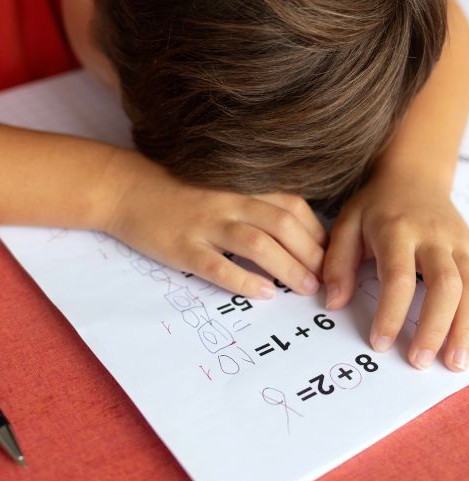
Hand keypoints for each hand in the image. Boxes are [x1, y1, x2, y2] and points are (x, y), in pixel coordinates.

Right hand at [101, 148, 326, 298]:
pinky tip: (263, 295)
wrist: (127, 188)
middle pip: (282, 225)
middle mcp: (229, 201)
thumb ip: (254, 199)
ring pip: (257, 245)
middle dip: (310, 254)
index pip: (292, 205)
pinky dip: (243, 281)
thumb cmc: (179, 189)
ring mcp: (205, 223)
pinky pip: (217, 266)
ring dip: (287, 268)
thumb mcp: (221, 185)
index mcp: (241, 186)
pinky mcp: (183, 246)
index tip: (329, 253)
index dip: (317, 231)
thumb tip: (293, 229)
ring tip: (304, 288)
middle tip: (325, 279)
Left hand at [323, 168, 468, 371]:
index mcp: (397, 230)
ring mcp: (459, 243)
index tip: (379, 343)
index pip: (398, 277)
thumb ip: (337, 262)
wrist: (414, 175)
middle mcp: (434, 236)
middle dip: (435, 327)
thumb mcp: (346, 224)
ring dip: (466, 327)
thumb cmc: (376, 205)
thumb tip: (333, 303)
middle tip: (420, 361)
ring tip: (454, 363)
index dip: (391, 313)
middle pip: (445, 284)